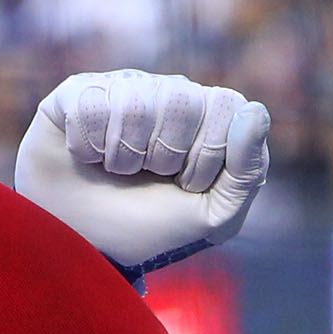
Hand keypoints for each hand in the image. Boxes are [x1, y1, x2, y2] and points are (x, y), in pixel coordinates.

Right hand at [15, 70, 271, 272]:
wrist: (77, 245)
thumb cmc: (146, 229)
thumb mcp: (210, 218)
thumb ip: (246, 173)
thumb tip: (255, 113)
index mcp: (206, 118)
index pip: (226, 105)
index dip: (207, 153)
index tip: (187, 184)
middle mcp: (167, 94)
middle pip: (181, 100)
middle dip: (164, 156)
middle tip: (149, 178)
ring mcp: (123, 89)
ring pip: (135, 103)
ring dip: (123, 156)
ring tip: (114, 172)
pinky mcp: (79, 92)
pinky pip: (91, 104)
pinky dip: (87, 147)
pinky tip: (85, 159)